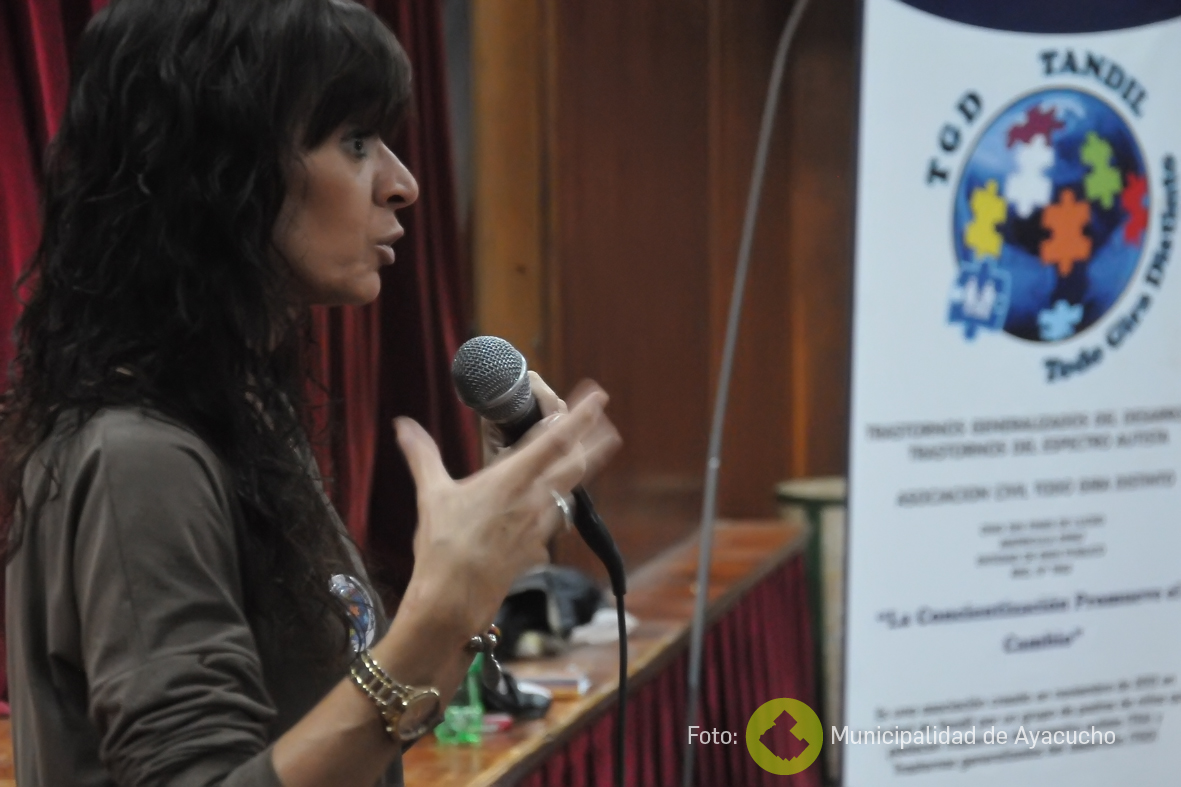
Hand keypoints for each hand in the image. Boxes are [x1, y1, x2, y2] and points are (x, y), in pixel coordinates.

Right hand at [395, 385, 615, 632]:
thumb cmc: (443, 548)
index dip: (579, 417)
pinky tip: (549, 505)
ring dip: (577, 472)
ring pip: (569, 492)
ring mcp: (540, 527)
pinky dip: (556, 505)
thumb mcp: (431, 496)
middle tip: (605, 424)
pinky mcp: (537, 550)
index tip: (598, 397)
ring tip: (583, 456)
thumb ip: (422, 455)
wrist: (454, 602)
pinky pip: (554, 521)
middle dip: (594, 442)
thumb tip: (403, 425)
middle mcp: (534, 501)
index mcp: (511, 480)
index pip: (555, 441)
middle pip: (577, 465)